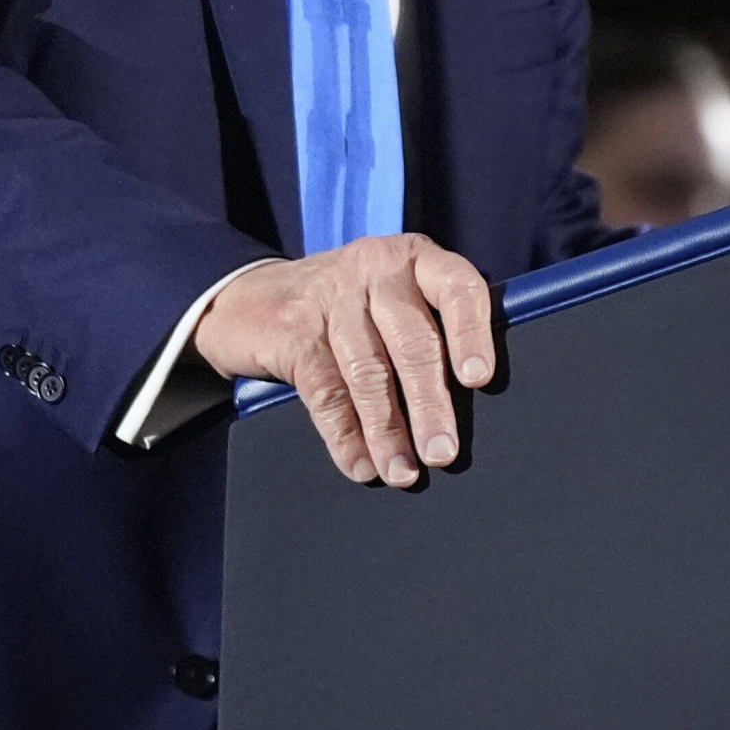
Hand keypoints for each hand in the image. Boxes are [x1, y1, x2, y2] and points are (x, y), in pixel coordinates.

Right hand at [192, 232, 495, 487]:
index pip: (457, 288)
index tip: (478, 379)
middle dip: (429, 404)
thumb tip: (472, 405)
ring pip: (369, 371)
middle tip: (442, 453)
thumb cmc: (347, 306)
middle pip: (411, 341)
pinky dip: (345, 435)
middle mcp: (376, 269)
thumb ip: (432, 327)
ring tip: (403, 471)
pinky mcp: (293, 331)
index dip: (471, 334)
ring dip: (387, 430)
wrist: (251, 297)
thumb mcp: (393, 295)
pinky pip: (325, 390)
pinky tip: (360, 463)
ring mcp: (331, 297)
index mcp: (415, 259)